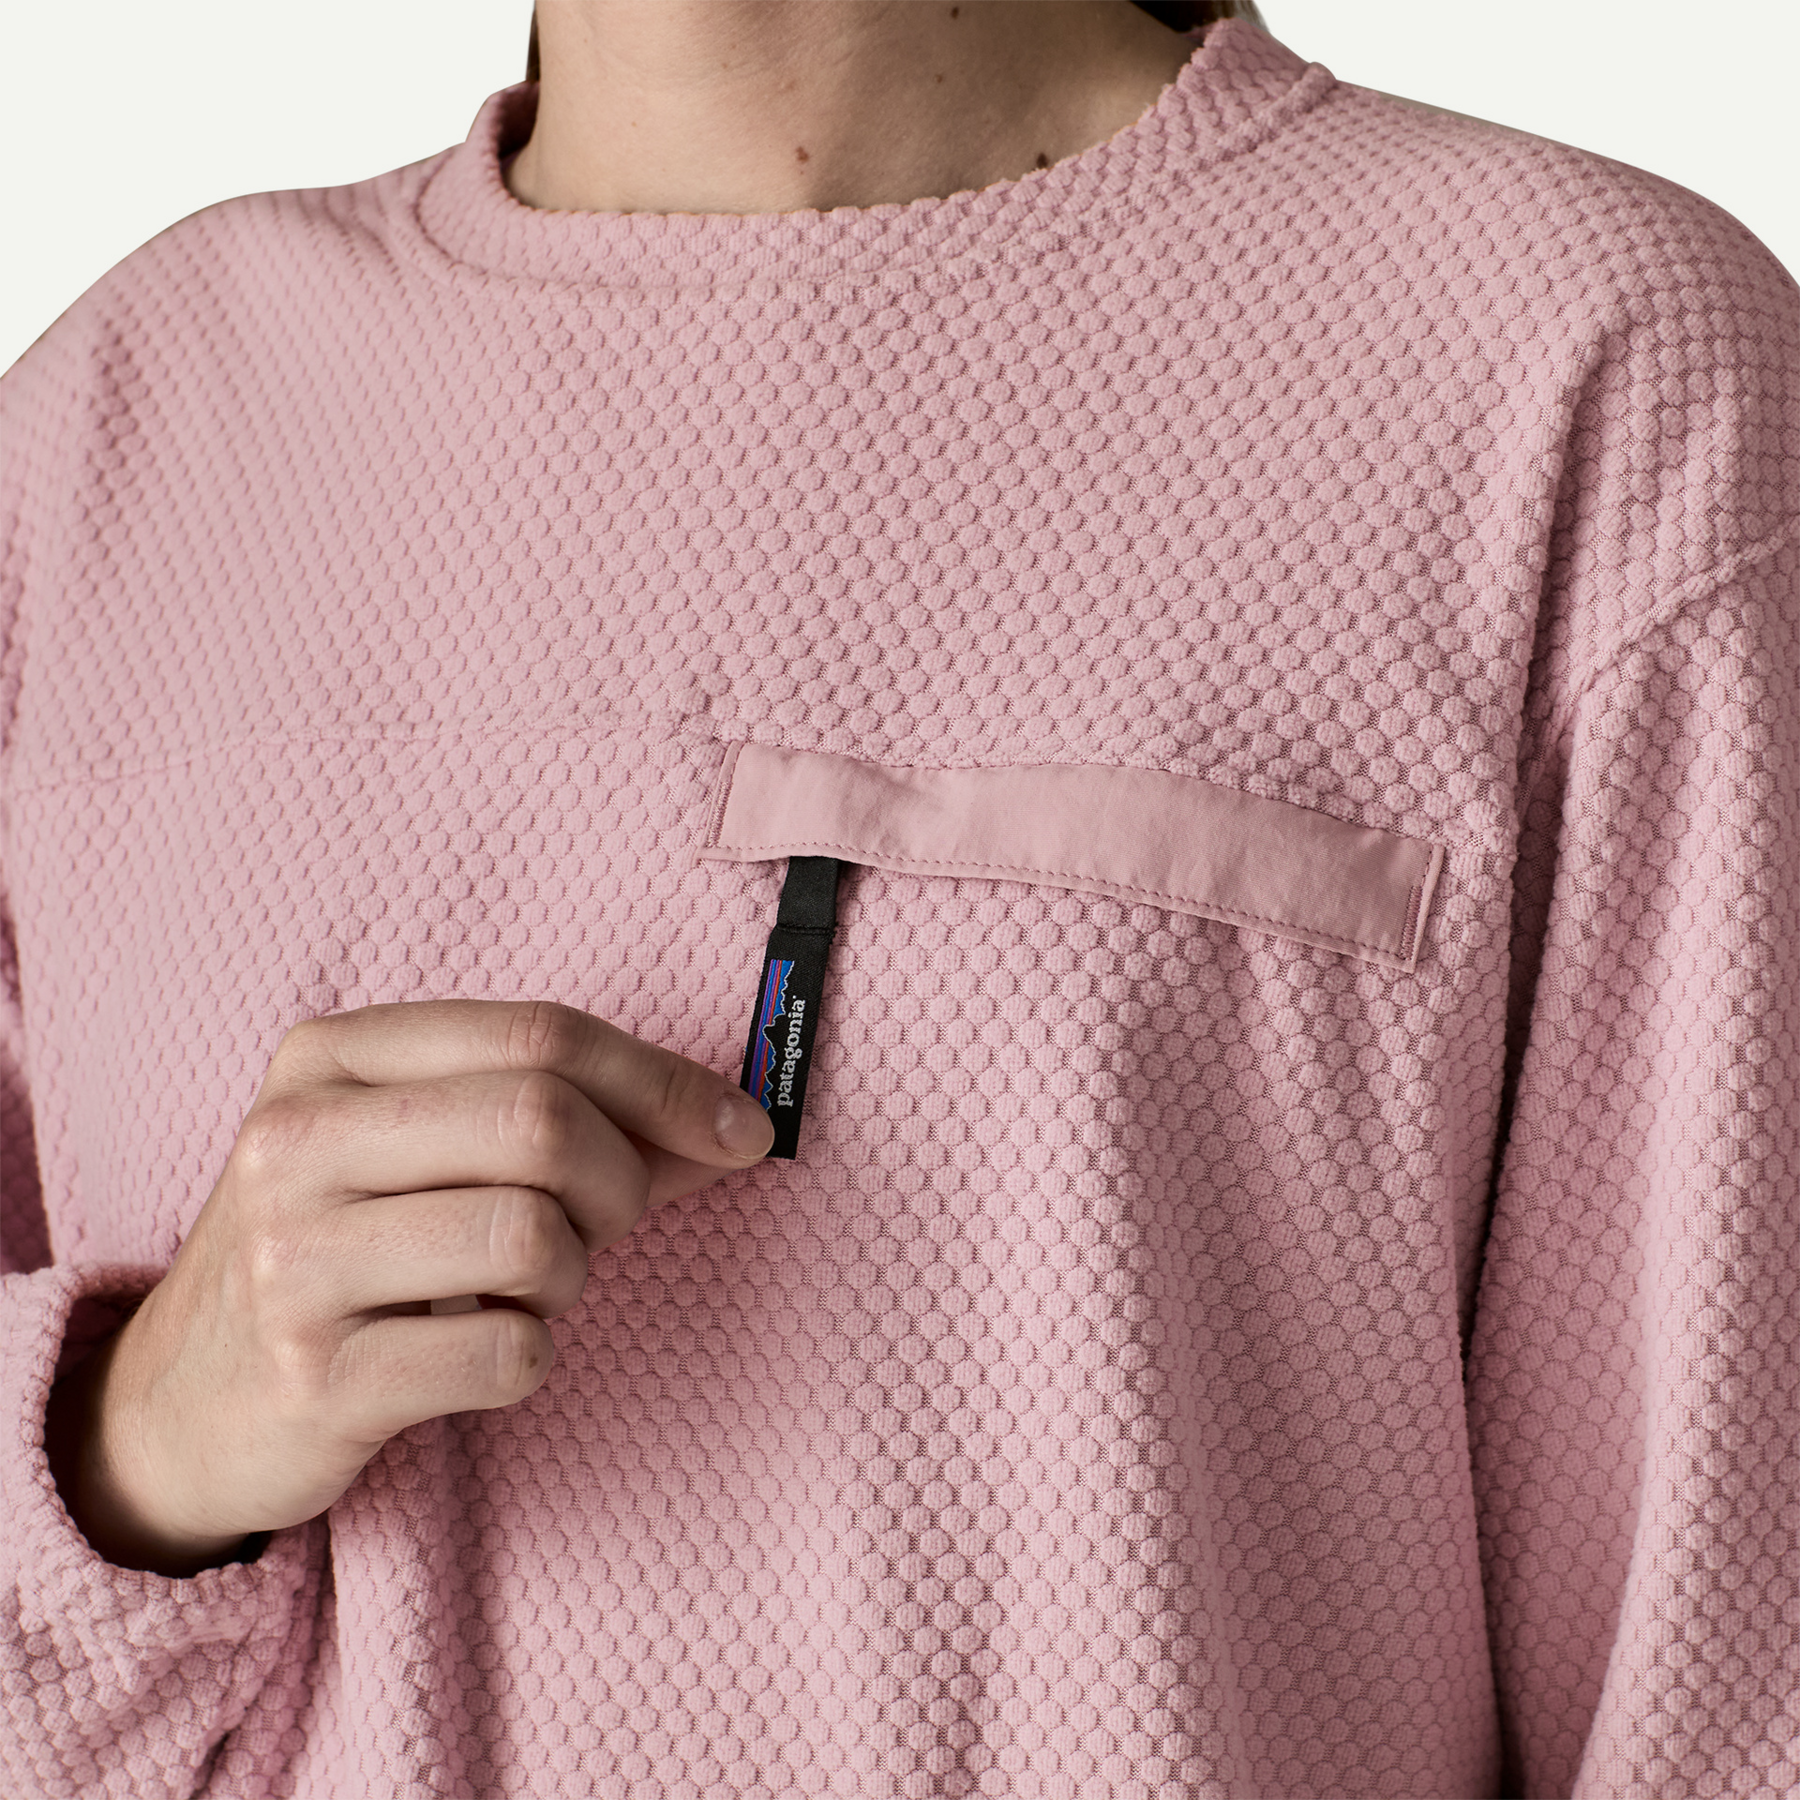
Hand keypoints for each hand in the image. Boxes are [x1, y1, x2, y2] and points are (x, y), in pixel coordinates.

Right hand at [43, 1000, 772, 1575]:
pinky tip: (475, 1351)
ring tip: (521, 1289)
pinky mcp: (314, 1377)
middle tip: (605, 1226)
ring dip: (569, 1275)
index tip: (743, 1130)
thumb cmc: (343, 1251)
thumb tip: (736, 1125)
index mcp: (332, 1058)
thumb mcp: (422, 1153)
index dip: (665, 1081)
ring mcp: (295, 1260)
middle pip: (543, 1122)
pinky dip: (531, 1355)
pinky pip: (510, 1352)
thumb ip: (571, 1120)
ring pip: (533, 1236)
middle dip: (621, 1181)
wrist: (179, 1404)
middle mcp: (298, 1141)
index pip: (541, 1033)